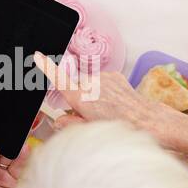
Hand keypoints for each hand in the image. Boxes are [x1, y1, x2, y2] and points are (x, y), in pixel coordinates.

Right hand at [33, 52, 187, 160]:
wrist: (149, 121)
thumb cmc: (120, 129)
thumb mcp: (89, 131)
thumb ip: (70, 125)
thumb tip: (59, 121)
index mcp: (81, 97)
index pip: (59, 79)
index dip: (47, 67)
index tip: (38, 56)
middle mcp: (90, 83)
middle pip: (75, 89)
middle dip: (77, 100)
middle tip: (88, 116)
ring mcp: (104, 78)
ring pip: (89, 86)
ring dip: (93, 96)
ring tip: (106, 112)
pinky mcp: (115, 76)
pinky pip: (102, 83)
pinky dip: (104, 92)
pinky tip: (115, 105)